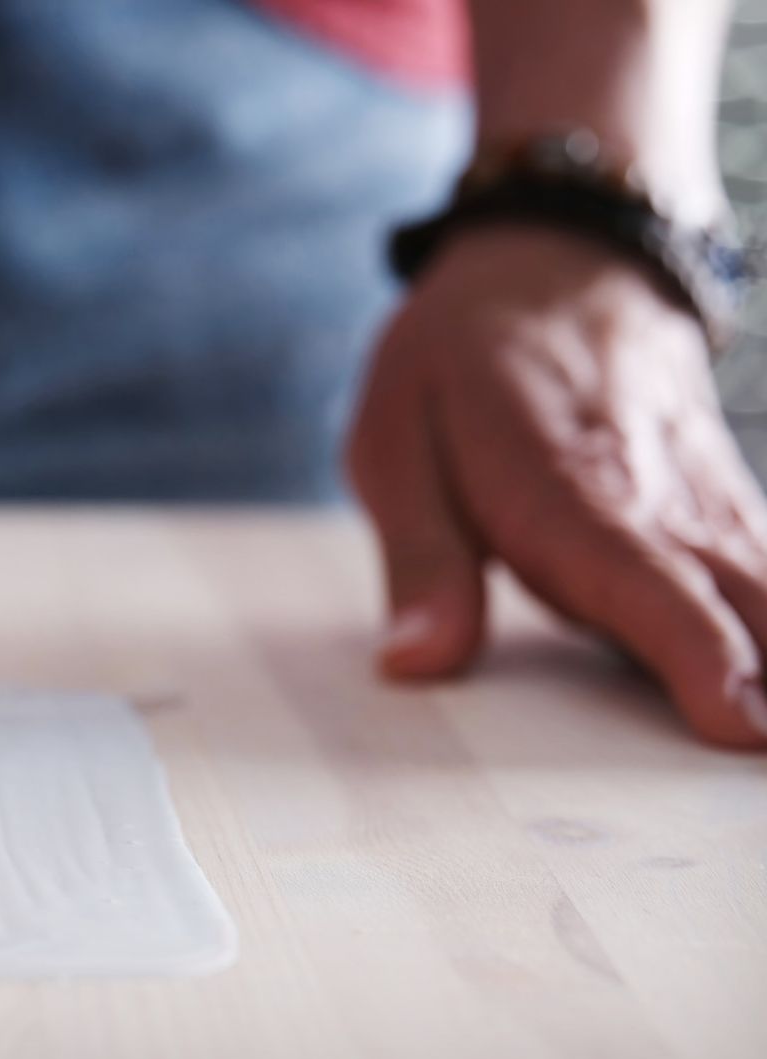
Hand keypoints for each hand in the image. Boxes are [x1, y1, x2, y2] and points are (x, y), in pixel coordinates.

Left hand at [349, 227, 766, 747]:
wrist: (557, 264)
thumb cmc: (464, 360)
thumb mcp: (397, 445)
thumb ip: (422, 562)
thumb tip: (417, 662)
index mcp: (570, 493)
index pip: (648, 584)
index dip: (695, 655)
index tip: (736, 723)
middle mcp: (662, 507)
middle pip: (747, 605)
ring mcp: (709, 510)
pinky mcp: (729, 518)